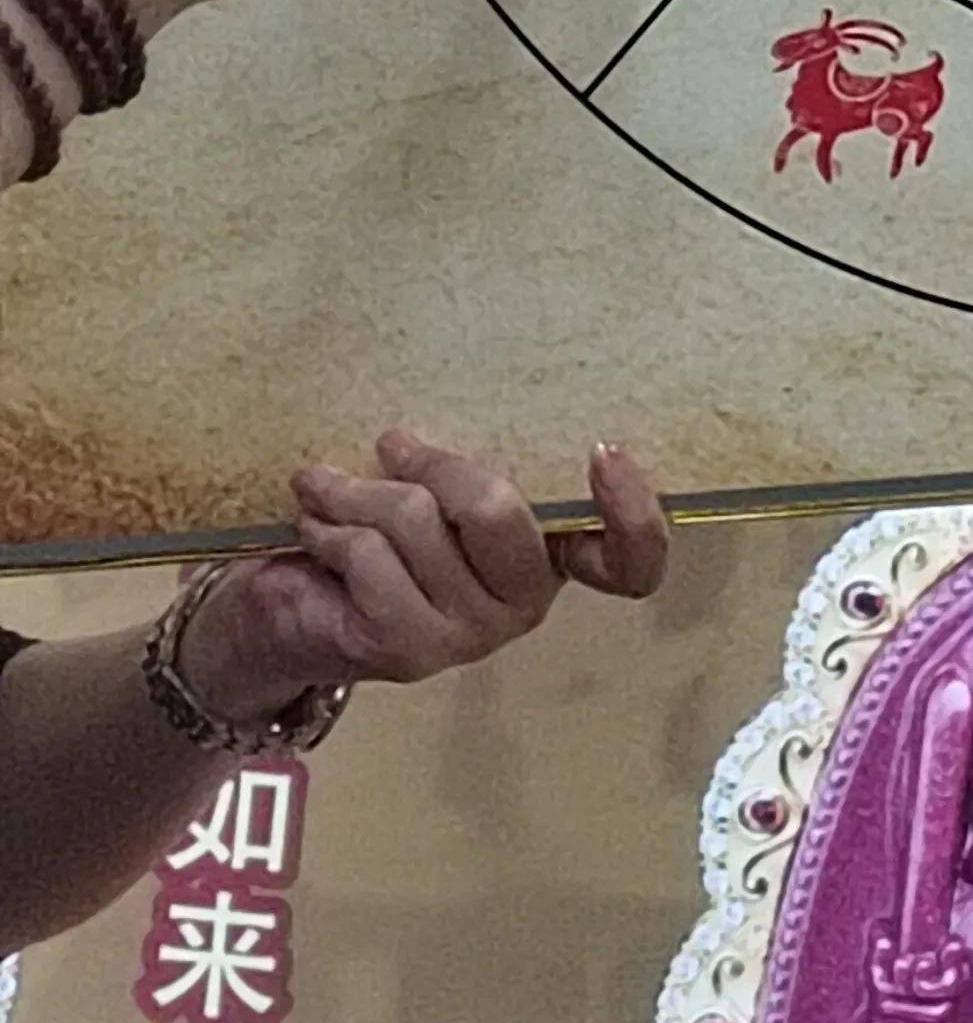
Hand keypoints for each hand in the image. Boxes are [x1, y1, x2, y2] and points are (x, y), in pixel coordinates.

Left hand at [181, 433, 668, 720]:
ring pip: (420, 523)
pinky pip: (370, 558)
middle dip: (436, 463)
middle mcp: (526, 601)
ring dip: (357, 489)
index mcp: (553, 553)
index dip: (636, 510)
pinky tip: (313, 524)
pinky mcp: (407, 649)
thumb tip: (481, 373)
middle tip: (392, 441)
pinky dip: (331, 526)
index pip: (631, 560)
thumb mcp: (432, 486)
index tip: (604, 450)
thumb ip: (466, 457)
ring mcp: (470, 634)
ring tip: (323, 482)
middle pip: (501, 511)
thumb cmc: (374, 531)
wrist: (285, 615)